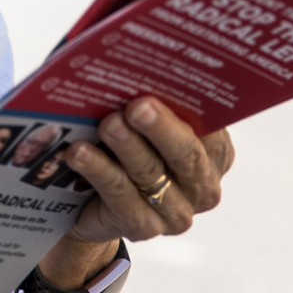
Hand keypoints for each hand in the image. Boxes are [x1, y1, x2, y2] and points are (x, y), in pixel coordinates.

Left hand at [58, 96, 233, 248]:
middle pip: (185, 153)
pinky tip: (78, 153)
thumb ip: (149, 97)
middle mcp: (203, 185)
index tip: (169, 79)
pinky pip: (121, 196)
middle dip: (160, 127)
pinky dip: (99, 171)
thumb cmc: (122, 145)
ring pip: (151, 174)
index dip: (192, 102)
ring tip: (107, 124)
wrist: (93, 201)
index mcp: (214, 151)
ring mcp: (177, 213)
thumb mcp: (141, 121)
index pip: (209, 125)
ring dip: (127, 147)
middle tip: (137, 106)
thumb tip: (130, 63)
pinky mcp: (144, 228)